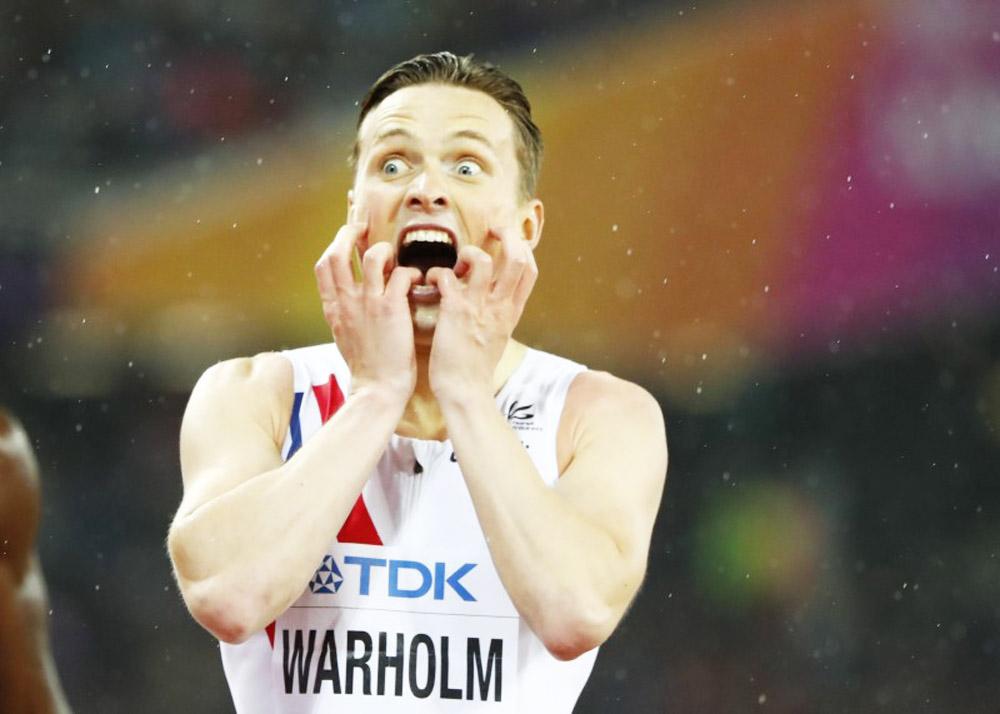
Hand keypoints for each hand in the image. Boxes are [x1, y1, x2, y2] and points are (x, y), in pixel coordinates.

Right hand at [314, 222, 422, 401]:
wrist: (377, 389)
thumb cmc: (367, 367)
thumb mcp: (344, 335)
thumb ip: (345, 311)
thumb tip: (351, 295)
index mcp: (334, 308)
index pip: (323, 266)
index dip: (334, 245)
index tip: (346, 238)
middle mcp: (347, 301)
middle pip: (338, 253)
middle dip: (350, 233)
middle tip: (364, 229)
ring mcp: (368, 303)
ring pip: (372, 255)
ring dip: (385, 249)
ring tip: (394, 257)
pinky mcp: (391, 308)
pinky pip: (400, 274)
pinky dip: (410, 272)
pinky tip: (417, 280)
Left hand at [425, 226, 537, 401]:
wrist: (465, 392)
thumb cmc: (475, 368)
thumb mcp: (498, 337)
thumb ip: (499, 314)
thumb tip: (495, 299)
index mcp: (511, 311)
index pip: (530, 269)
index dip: (522, 247)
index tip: (508, 239)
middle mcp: (500, 306)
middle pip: (517, 257)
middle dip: (506, 234)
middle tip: (491, 229)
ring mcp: (478, 307)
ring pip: (484, 260)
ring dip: (467, 253)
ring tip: (456, 265)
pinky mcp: (455, 312)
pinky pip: (447, 276)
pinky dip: (437, 273)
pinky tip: (431, 283)